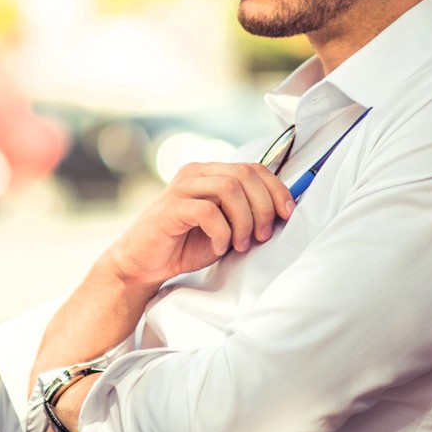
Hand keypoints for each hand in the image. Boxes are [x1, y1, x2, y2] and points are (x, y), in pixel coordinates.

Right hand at [102, 161, 294, 290]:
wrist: (144, 264)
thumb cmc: (185, 245)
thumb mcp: (226, 226)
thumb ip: (246, 213)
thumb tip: (282, 210)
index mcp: (211, 173)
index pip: (253, 168)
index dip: (276, 189)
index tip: (287, 215)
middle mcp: (196, 173)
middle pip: (245, 175)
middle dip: (263, 207)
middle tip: (262, 235)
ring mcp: (181, 187)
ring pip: (230, 188)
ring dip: (244, 220)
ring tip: (241, 244)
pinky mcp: (171, 207)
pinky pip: (209, 212)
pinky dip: (222, 233)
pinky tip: (219, 248)